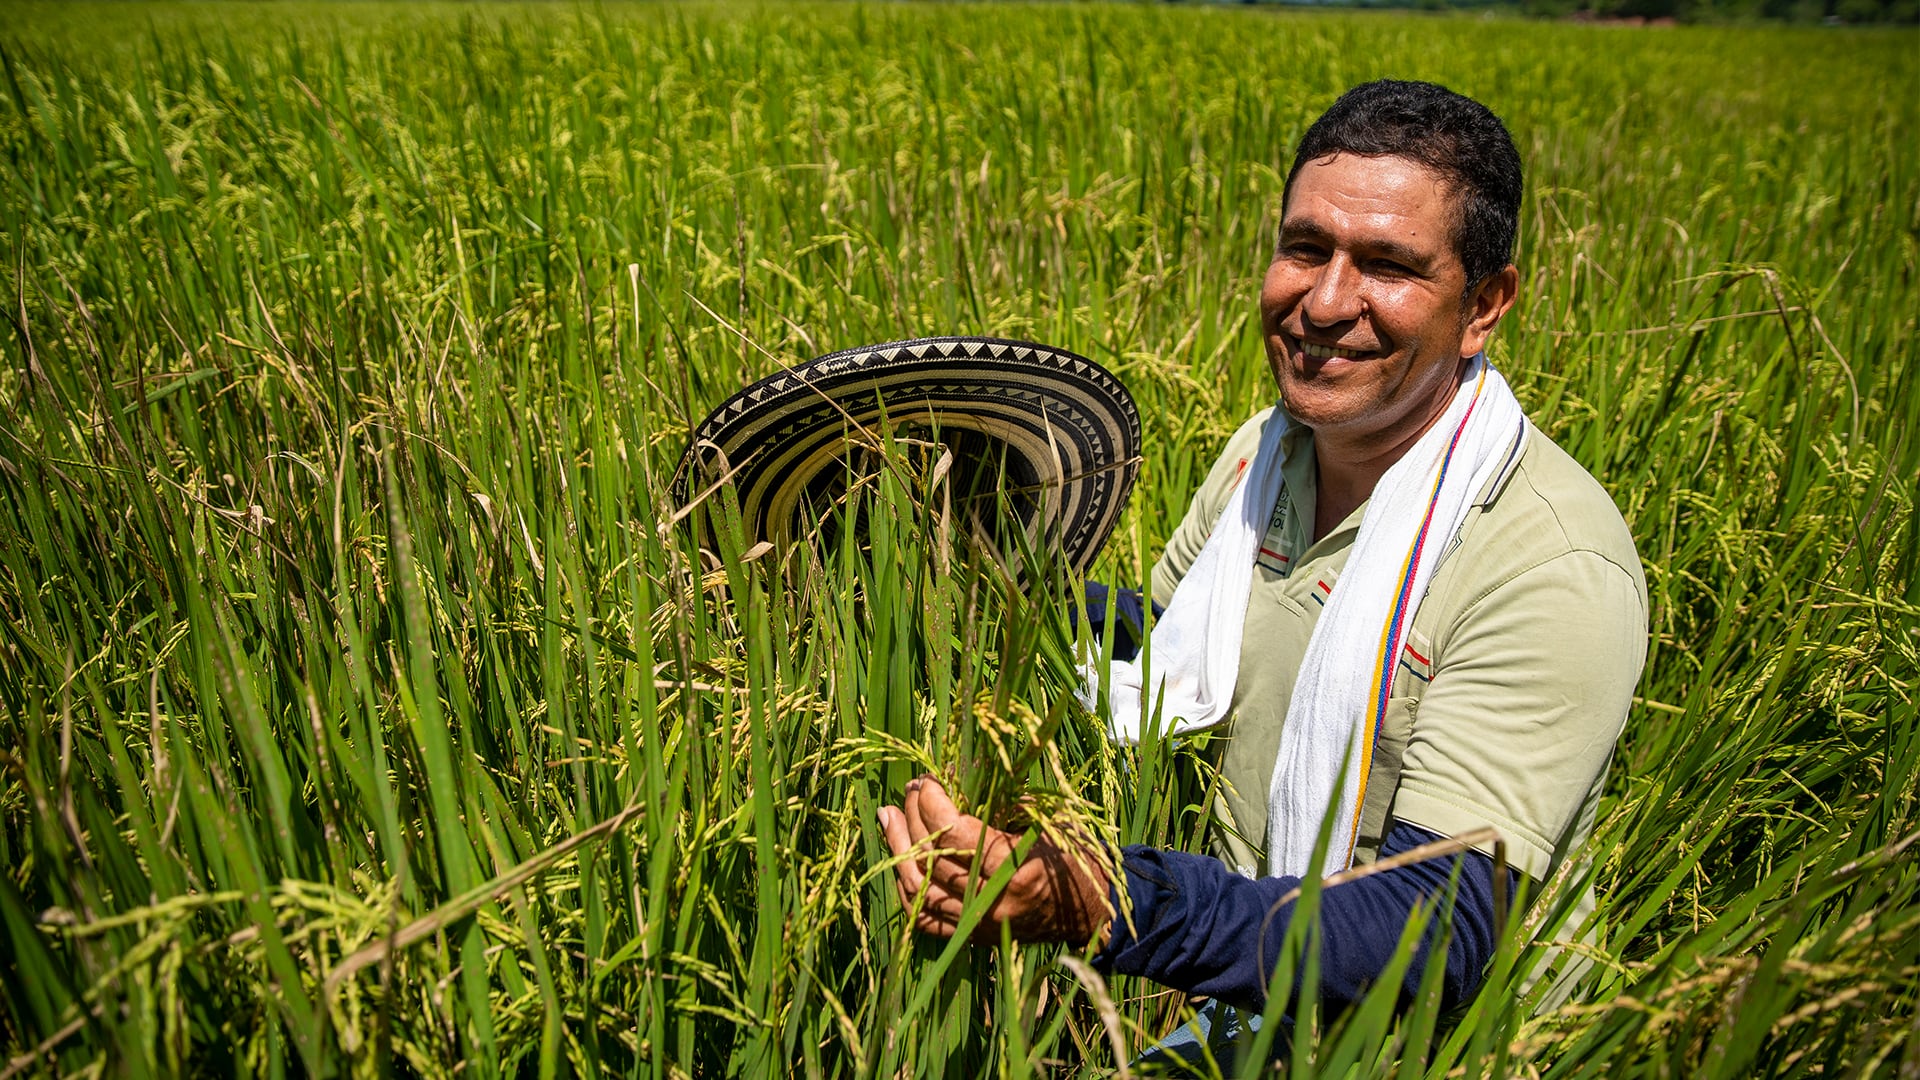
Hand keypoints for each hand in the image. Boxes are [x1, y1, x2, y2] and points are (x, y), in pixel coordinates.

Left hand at [877, 775, 1111, 946]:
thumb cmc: (1072, 855)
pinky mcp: (972, 938)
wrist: (1090, 910)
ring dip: (898, 848)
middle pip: (931, 858)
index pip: (954, 834)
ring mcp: (979, 926)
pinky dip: (906, 886)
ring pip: (918, 889)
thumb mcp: (1044, 820)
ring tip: (890, 816)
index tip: (928, 780)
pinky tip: (899, 857)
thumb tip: (953, 778)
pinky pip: (924, 917)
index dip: (933, 802)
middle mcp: (993, 903)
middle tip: (911, 789)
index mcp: (1016, 870)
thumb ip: (999, 802)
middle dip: (914, 816)